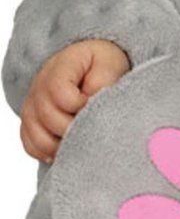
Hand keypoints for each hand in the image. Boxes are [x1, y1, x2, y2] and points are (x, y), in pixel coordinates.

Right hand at [20, 39, 130, 164]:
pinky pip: (31, 145)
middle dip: (72, 127)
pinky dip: (48, 153)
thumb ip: (101, 83)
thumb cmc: (103, 65)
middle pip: (46, 115)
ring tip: (80, 141)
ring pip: (36, 135)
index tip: (92, 104)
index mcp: (60, 65)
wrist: (94, 66)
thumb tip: (88, 107)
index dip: (78, 103)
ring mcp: (32, 104)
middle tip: (90, 128)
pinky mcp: (31, 123)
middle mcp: (40, 84)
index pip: (58, 90)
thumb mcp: (110, 65)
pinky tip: (65, 150)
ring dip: (60, 145)